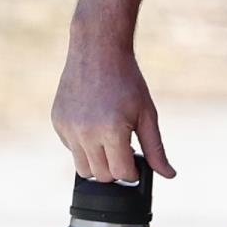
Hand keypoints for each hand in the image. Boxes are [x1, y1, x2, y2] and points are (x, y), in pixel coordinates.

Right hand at [52, 33, 173, 182]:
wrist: (98, 52)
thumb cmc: (127, 81)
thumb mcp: (147, 115)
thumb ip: (156, 149)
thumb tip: (168, 175)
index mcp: (111, 131)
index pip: (120, 173)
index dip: (132, 172)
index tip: (136, 163)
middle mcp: (86, 133)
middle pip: (101, 175)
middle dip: (115, 169)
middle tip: (125, 150)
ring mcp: (68, 128)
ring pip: (82, 168)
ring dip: (97, 162)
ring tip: (109, 142)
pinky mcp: (57, 122)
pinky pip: (70, 148)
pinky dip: (83, 145)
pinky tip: (94, 126)